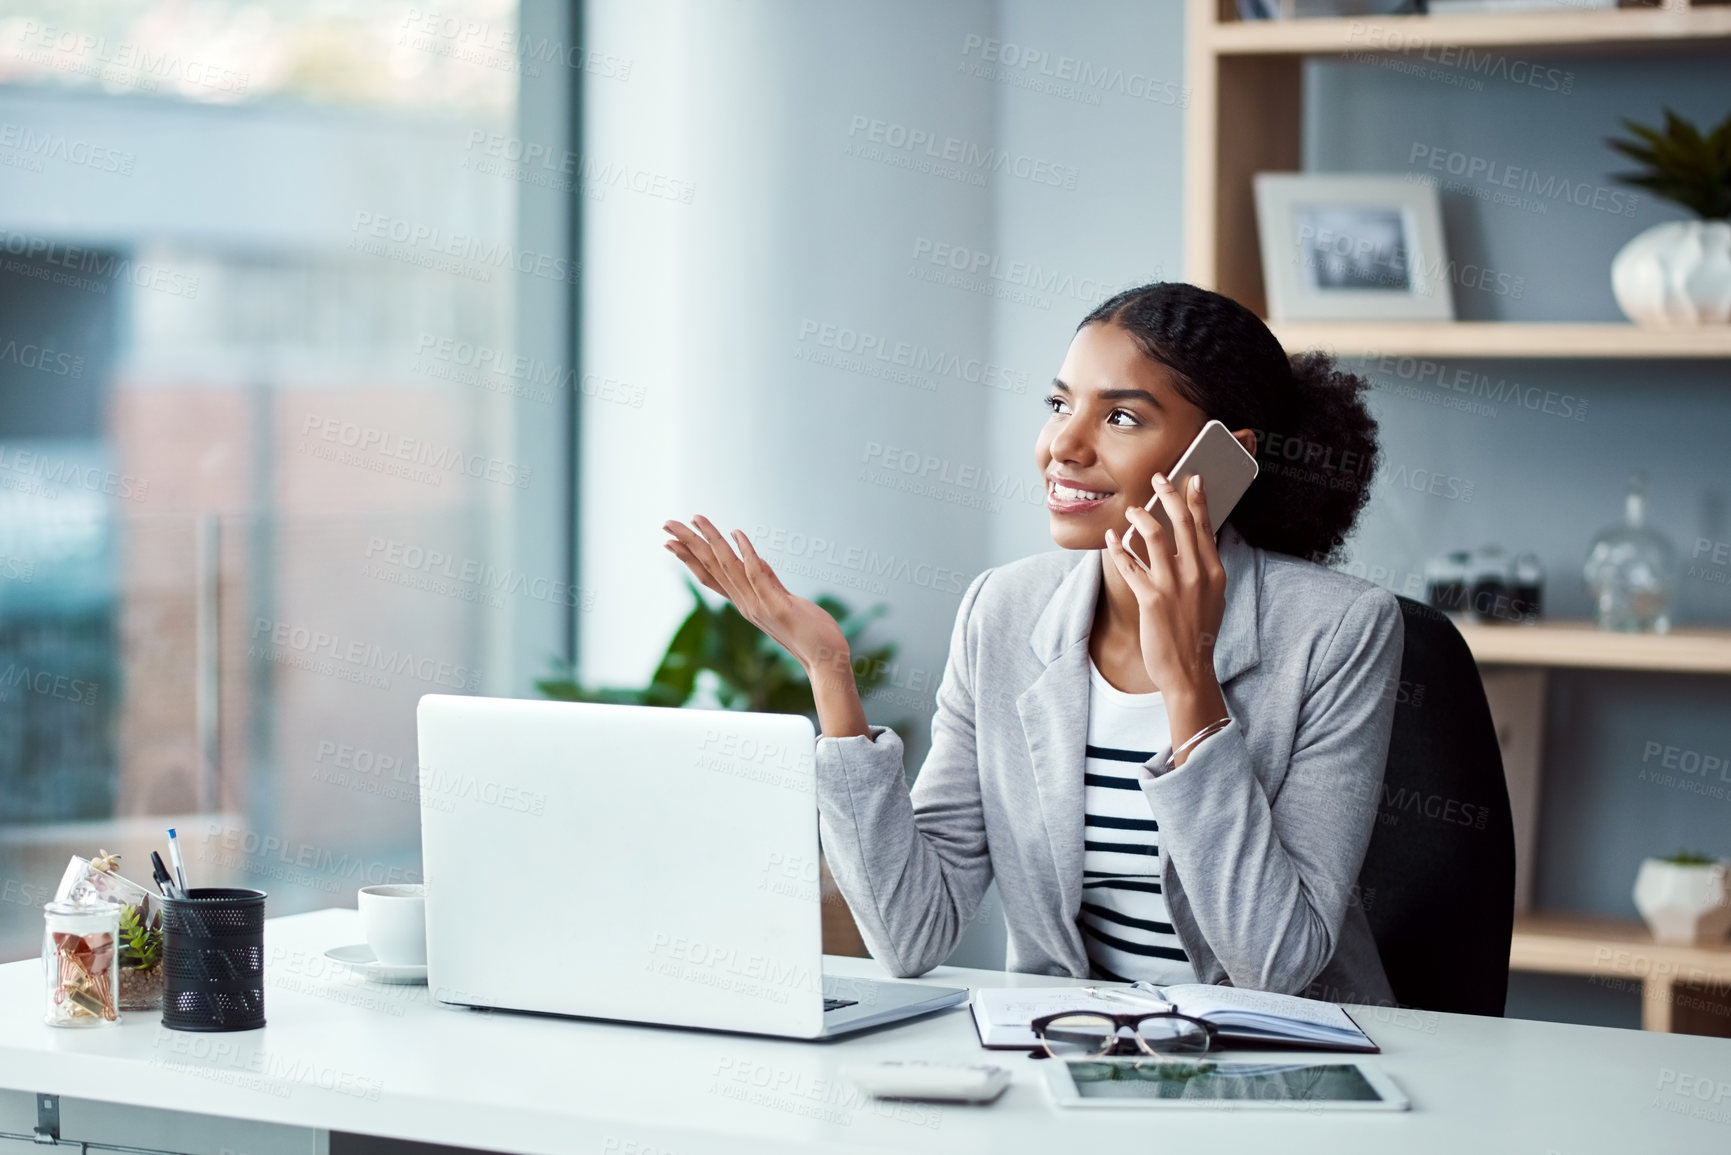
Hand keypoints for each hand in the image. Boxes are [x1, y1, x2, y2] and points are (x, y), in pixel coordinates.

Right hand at [662, 516, 851, 686]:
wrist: (826, 662)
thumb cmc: (809, 635)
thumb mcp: (782, 603)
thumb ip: (768, 583)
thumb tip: (755, 561)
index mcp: (745, 604)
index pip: (710, 578)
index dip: (689, 559)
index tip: (670, 541)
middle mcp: (746, 605)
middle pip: (711, 569)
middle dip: (688, 544)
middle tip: (667, 523)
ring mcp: (759, 606)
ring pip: (728, 568)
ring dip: (711, 541)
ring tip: (696, 519)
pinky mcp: (777, 607)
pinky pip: (758, 575)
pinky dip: (747, 553)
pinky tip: (738, 534)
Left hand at [1102, 473, 1230, 759]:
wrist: (1189, 671)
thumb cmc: (1198, 634)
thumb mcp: (1212, 597)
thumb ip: (1204, 569)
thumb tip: (1197, 543)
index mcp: (1213, 572)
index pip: (1206, 526)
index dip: (1197, 499)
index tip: (1191, 478)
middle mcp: (1196, 574)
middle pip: (1182, 523)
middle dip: (1168, 495)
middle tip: (1158, 478)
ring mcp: (1173, 586)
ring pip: (1154, 536)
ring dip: (1140, 516)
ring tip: (1131, 508)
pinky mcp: (1151, 599)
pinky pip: (1130, 565)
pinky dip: (1119, 548)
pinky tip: (1112, 538)